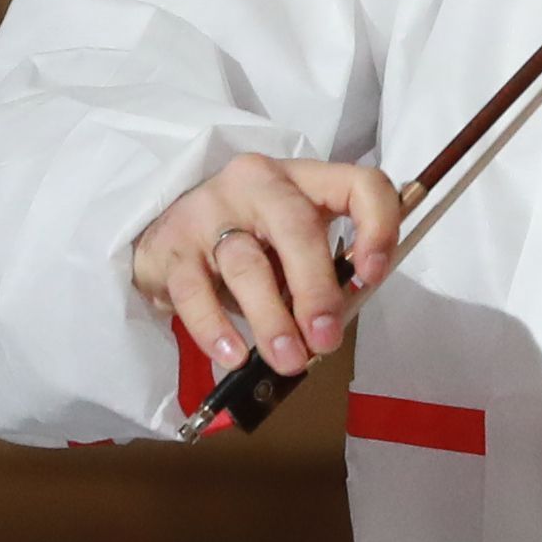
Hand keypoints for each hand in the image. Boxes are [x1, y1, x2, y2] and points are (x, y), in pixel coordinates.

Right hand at [131, 153, 403, 382]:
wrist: (165, 240)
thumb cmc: (245, 247)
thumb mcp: (289, 251)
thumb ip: (318, 276)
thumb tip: (332, 328)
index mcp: (303, 181)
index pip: (358, 184)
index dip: (376, 226)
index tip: (373, 276)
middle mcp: (257, 184)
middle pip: (296, 227)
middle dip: (316, 289)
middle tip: (325, 339)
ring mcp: (209, 210)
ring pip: (247, 263)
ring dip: (271, 319)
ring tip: (287, 360)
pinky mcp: (172, 244)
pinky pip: (196, 291)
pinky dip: (216, 328)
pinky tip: (234, 356)